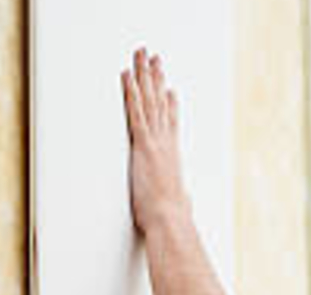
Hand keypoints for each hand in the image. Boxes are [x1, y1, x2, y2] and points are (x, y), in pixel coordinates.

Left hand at [120, 47, 191, 235]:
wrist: (170, 221)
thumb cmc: (172, 218)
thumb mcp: (177, 204)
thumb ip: (178, 198)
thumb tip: (183, 203)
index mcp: (172, 156)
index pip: (171, 124)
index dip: (170, 105)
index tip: (170, 90)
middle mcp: (166, 143)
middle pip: (161, 104)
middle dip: (157, 79)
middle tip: (155, 59)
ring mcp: (156, 142)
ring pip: (149, 100)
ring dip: (144, 76)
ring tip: (141, 56)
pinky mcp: (144, 145)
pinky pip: (135, 112)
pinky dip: (131, 92)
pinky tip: (127, 76)